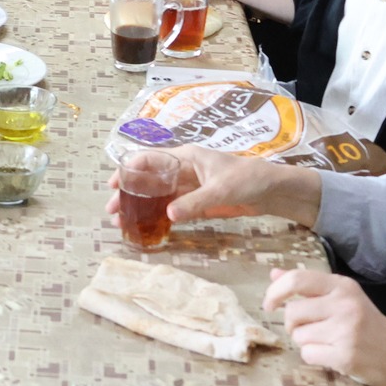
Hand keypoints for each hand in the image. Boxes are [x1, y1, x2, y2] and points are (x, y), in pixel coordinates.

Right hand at [103, 145, 321, 225]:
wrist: (273, 191)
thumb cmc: (248, 179)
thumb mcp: (221, 189)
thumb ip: (195, 202)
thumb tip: (168, 214)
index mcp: (185, 157)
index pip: (148, 159)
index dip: (128, 170)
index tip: (112, 185)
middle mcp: (182, 170)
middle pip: (147, 180)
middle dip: (128, 193)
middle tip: (111, 211)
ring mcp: (188, 188)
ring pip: (157, 197)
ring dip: (140, 208)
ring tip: (122, 223)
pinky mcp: (196, 203)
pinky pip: (172, 210)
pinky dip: (158, 218)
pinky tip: (147, 228)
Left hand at [263, 269, 385, 385]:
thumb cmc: (368, 327)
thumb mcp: (343, 299)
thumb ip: (309, 287)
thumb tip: (274, 274)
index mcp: (343, 286)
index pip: (297, 279)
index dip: (275, 291)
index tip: (269, 304)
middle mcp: (344, 305)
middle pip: (292, 312)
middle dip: (293, 325)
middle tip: (310, 331)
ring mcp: (346, 331)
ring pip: (297, 336)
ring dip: (306, 343)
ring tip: (329, 343)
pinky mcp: (345, 356)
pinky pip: (307, 355)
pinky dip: (315, 358)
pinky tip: (333, 356)